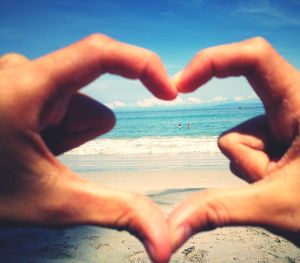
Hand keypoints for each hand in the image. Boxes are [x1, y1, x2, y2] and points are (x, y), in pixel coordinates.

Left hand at [0, 34, 176, 262]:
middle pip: (88, 103)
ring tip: (29, 155)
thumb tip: (163, 241)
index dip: (143, 66)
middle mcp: (23, 73)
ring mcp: (17, 80)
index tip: (167, 92)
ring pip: (74, 106)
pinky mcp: (16, 88)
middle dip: (78, 137)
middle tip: (42, 160)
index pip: (102, 53)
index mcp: (29, 87)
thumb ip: (115, 214)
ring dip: (64, 136)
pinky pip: (58, 104)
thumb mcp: (51, 202)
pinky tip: (25, 147)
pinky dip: (53, 131)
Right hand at [169, 37, 299, 260]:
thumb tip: (174, 224)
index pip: (254, 58)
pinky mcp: (279, 145)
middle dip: (246, 158)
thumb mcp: (276, 208)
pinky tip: (279, 187)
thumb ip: (219, 209)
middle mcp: (293, 110)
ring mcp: (284, 129)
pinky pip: (245, 154)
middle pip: (239, 118)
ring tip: (284, 189)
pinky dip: (253, 175)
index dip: (213, 60)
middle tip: (275, 184)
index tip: (182, 85)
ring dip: (251, 171)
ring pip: (238, 143)